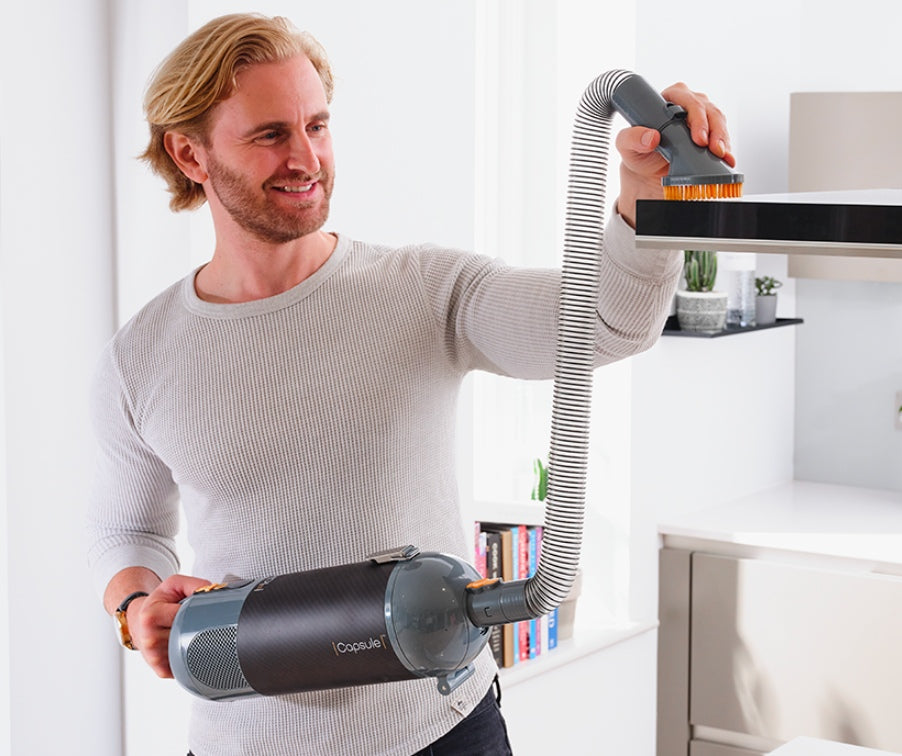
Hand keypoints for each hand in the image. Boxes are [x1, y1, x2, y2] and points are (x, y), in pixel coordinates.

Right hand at [128, 573, 210, 677]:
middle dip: (198, 627)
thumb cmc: (158, 603)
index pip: (186, 616)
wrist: (138, 621)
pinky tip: (183, 645)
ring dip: (194, 641)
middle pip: (190, 635)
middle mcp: (150, 639)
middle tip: (195, 621)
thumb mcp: (173, 584)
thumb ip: (194, 584)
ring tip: (185, 631)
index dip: (198, 613)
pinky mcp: (162, 671)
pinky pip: (187, 665)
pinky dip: (190, 656)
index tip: (201, 611)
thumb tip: (215, 593)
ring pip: (191, 650)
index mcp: (151, 616)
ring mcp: (156, 658)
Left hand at [615, 82, 735, 226]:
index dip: (696, 117)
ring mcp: (702, 118)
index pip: (688, 99)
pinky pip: (723, 137)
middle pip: (709, 110)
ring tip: (721, 155)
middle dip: (714, 130)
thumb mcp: (626, 145)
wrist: (648, 171)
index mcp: (669, 98)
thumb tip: (651, 136)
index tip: (697, 138)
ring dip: (722, 139)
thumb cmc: (638, 152)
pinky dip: (726, 148)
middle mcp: (688, 104)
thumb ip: (632, 138)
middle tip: (712, 149)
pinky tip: (727, 158)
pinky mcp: (710, 133)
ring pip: (719, 122)